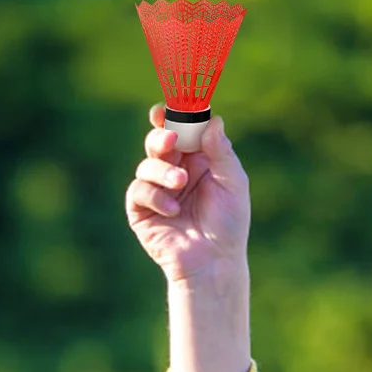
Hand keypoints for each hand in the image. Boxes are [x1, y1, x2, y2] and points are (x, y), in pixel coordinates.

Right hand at [125, 105, 249, 284]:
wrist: (214, 262)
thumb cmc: (229, 224)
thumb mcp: (233, 183)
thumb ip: (221, 151)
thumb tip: (213, 120)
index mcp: (197, 159)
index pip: (181, 130)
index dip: (173, 117)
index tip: (168, 108)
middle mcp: (174, 170)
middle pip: (158, 141)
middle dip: (161, 137)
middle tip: (170, 139)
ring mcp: (156, 190)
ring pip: (146, 164)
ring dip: (162, 170)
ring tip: (180, 184)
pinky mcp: (141, 211)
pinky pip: (138, 190)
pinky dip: (154, 196)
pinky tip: (173, 210)